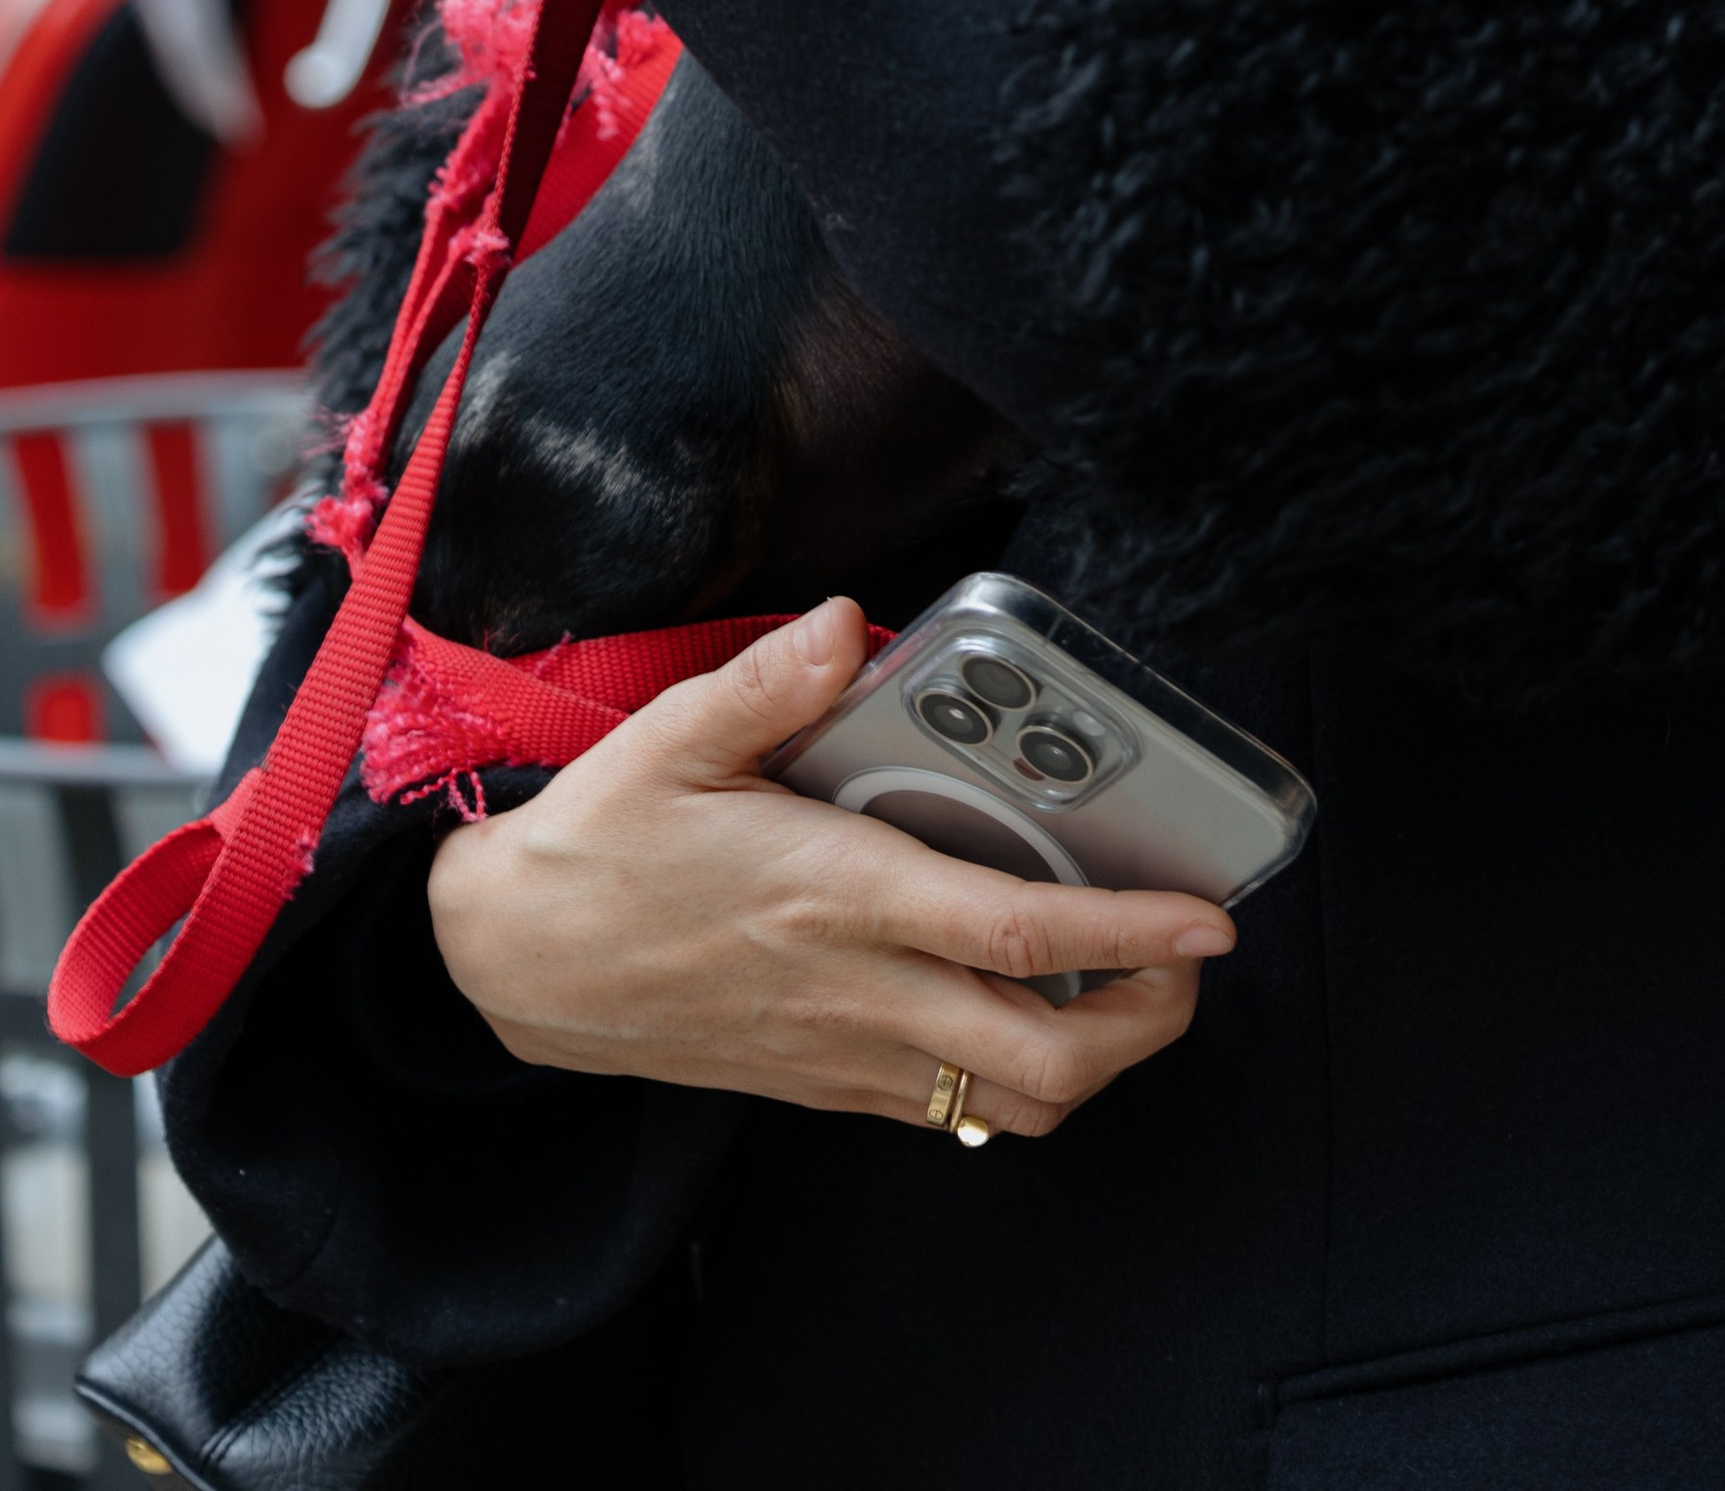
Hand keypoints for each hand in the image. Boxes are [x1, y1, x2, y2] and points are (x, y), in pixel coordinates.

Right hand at [426, 598, 1234, 1136]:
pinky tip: (1025, 1010)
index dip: (1132, 934)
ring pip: (1010, 1107)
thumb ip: (770, 681)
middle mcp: (855, 991)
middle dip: (1149, 1021)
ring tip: (1128, 989)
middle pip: (1047, 1059)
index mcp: (837, 897)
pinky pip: (949, 1111)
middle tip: (1189, 961)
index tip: (1209, 919)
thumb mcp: (668, 739)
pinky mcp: (820, 1086)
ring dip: (1094, 1064)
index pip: (1018, 935)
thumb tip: (848, 624)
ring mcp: (841, 1054)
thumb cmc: (593, 849)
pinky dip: (1016, 1078)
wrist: (504, 966)